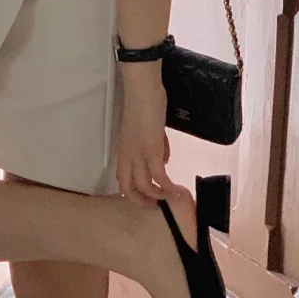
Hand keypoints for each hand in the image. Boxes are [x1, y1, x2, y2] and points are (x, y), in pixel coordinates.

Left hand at [117, 63, 170, 204]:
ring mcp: (138, 154)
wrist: (143, 90)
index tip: (146, 198)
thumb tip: (164, 161)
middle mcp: (127, 156)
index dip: (133, 192)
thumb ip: (154, 146)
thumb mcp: (145, 130)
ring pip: (143, 187)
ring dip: (157, 197)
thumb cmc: (144, 104)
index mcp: (124, 151)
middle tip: (157, 207)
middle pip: (128, 188)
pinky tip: (176, 190)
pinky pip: (159, 176)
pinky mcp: (151, 150)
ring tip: (170, 199)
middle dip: (142, 201)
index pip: (123, 179)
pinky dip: (167, 187)